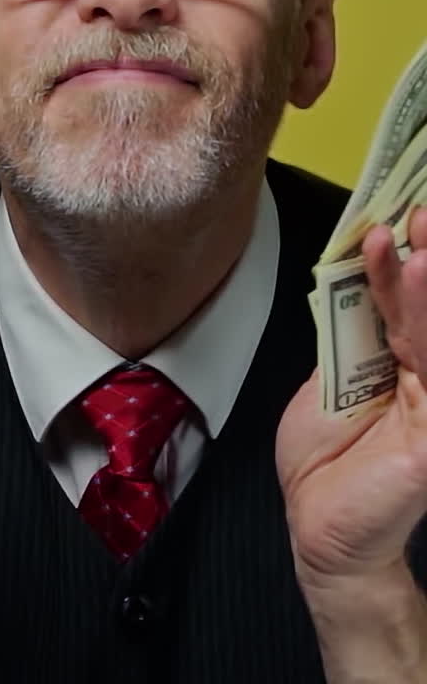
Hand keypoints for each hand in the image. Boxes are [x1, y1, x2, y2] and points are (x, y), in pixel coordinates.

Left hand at [276, 206, 426, 584]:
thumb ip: (355, 328)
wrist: (319, 526)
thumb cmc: (329, 459)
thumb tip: (360, 271)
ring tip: (419, 234)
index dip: (405, 258)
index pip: (411, 298)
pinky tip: (416, 276)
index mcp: (408, 359)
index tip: (400, 210)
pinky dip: (425, 317)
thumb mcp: (333, 374)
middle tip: (420, 208)